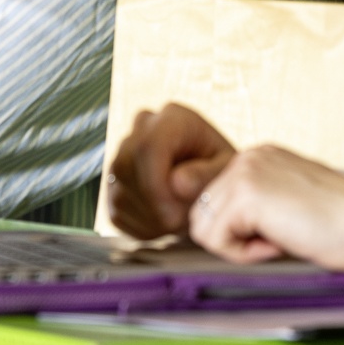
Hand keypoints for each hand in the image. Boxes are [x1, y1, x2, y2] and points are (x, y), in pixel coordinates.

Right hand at [107, 103, 237, 238]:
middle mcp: (143, 128)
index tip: (174, 217)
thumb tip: (176, 184)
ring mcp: (125, 153)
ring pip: (118, 191)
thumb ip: (207, 175)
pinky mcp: (115, 182)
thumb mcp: (228, 171)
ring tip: (179, 222)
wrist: (211, 179)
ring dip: (148, 219)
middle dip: (151, 206)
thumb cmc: (223, 172)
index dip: (154, 185)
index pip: (147, 146)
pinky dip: (140, 226)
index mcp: (174, 118)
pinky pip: (116, 210)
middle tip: (180, 225)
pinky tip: (165, 224)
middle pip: (126, 167)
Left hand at [187, 145, 343, 270]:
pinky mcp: (246, 194)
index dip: (239, 231)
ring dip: (239, 246)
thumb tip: (221, 230)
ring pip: (204, 228)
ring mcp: (245, 172)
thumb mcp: (291, 203)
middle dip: (235, 238)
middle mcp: (247, 157)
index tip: (277, 234)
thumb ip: (258, 206)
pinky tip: (281, 243)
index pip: (215, 202)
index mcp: (258, 158)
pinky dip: (246, 254)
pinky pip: (217, 240)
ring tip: (281, 239)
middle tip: (280, 238)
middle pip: (202, 214)